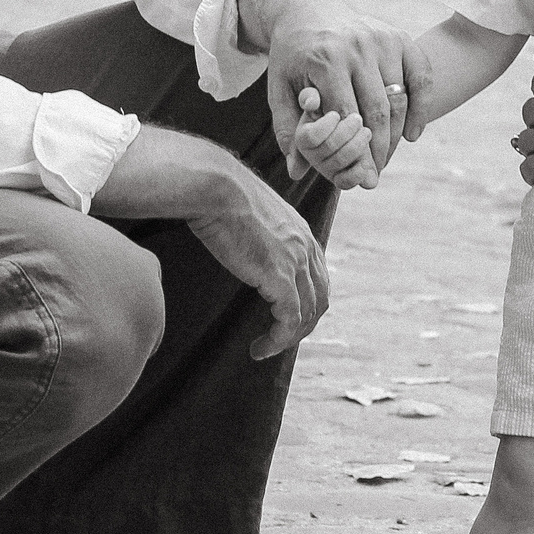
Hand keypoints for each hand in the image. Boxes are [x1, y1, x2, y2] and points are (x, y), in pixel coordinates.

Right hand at [95, 127, 327, 359]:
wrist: (213, 185)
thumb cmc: (219, 192)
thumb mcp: (249, 209)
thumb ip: (256, 225)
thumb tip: (237, 231)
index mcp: (301, 230)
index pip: (318, 274)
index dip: (307, 299)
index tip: (285, 315)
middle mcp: (306, 246)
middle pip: (320, 297)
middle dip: (303, 324)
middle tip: (279, 338)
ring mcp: (295, 261)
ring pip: (308, 313)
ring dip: (290, 337)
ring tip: (266, 348)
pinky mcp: (278, 276)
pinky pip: (289, 319)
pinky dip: (279, 339)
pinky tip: (260, 348)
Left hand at [239, 0, 423, 183]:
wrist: (307, 8)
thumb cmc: (292, 56)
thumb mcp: (279, 88)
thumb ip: (287, 130)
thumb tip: (297, 171)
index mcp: (325, 59)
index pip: (347, 117)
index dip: (355, 150)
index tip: (359, 175)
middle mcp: (357, 47)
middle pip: (377, 111)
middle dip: (378, 149)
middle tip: (376, 172)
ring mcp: (381, 40)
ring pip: (399, 99)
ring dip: (397, 135)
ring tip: (386, 157)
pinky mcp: (399, 37)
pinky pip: (421, 77)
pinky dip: (422, 108)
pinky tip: (412, 134)